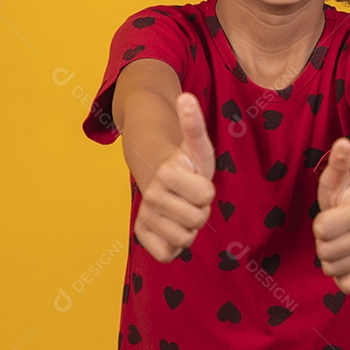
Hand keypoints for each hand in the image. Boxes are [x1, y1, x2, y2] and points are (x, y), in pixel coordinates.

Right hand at [134, 92, 215, 262]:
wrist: (162, 181)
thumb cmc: (187, 163)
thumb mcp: (196, 145)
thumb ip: (193, 123)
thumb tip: (186, 95)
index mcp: (168, 171)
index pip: (207, 195)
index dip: (207, 190)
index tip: (195, 178)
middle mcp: (152, 194)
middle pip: (199, 219)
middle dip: (200, 210)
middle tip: (190, 197)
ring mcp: (145, 215)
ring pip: (186, 238)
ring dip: (190, 227)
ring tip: (182, 209)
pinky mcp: (142, 236)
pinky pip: (170, 254)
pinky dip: (175, 245)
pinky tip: (171, 227)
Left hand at [313, 137, 349, 292]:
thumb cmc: (347, 198)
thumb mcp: (337, 180)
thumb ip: (339, 163)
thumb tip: (342, 142)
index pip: (321, 229)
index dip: (320, 223)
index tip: (331, 216)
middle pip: (324, 252)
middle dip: (323, 242)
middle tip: (335, 231)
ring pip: (332, 270)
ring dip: (331, 258)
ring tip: (341, 243)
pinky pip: (346, 286)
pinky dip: (341, 276)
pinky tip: (347, 260)